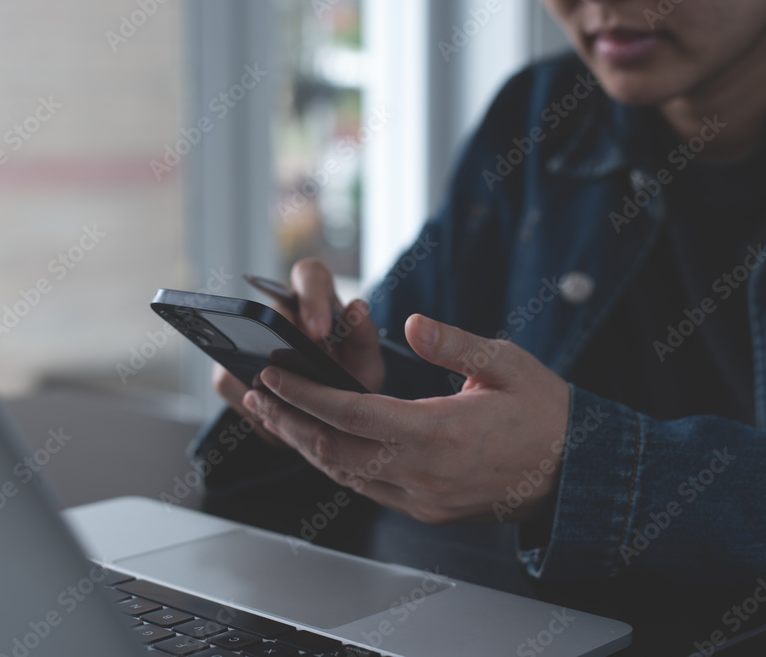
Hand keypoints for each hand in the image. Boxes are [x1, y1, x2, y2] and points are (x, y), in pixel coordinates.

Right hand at [213, 258, 384, 446]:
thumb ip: (365, 339)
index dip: (312, 299)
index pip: (309, 275)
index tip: (321, 331)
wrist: (326, 413)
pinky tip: (272, 415)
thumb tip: (357, 307)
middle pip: (271, 309)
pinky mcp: (230, 366)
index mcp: (317, 298)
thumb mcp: (365, 363)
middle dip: (283, 337)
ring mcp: (251, 336)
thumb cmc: (347, 378)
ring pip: (240, 343)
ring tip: (288, 400)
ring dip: (263, 374)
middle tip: (298, 365)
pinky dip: (250, 402)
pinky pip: (227, 379)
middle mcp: (281, 310)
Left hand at [241, 314, 570, 522]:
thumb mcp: (507, 364)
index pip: (352, 414)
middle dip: (289, 421)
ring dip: (305, 445)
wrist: (574, 475)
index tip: (273, 377)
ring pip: (343, 475)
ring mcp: (421, 498)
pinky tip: (318, 442)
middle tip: (257, 396)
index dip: (306, 395)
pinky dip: (334, 465)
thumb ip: (454, 343)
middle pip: (333, 450)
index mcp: (438, 432)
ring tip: (274, 416)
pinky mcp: (425, 510)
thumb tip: (412, 322)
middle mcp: (422, 472)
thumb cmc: (544, 414)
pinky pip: (366, 489)